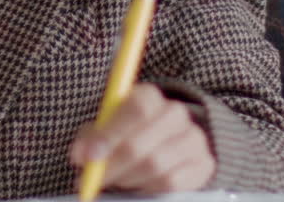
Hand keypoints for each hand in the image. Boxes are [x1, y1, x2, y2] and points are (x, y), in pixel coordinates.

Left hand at [68, 83, 215, 193]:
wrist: (167, 142)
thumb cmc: (127, 133)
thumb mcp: (106, 128)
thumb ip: (91, 138)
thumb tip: (80, 156)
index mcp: (149, 96)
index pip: (135, 109)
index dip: (110, 134)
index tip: (88, 156)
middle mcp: (175, 113)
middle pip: (141, 144)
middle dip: (113, 166)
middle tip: (94, 179)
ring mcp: (193, 138)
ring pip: (155, 166)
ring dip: (128, 178)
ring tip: (116, 179)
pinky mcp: (204, 163)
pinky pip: (171, 182)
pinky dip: (148, 188)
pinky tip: (138, 184)